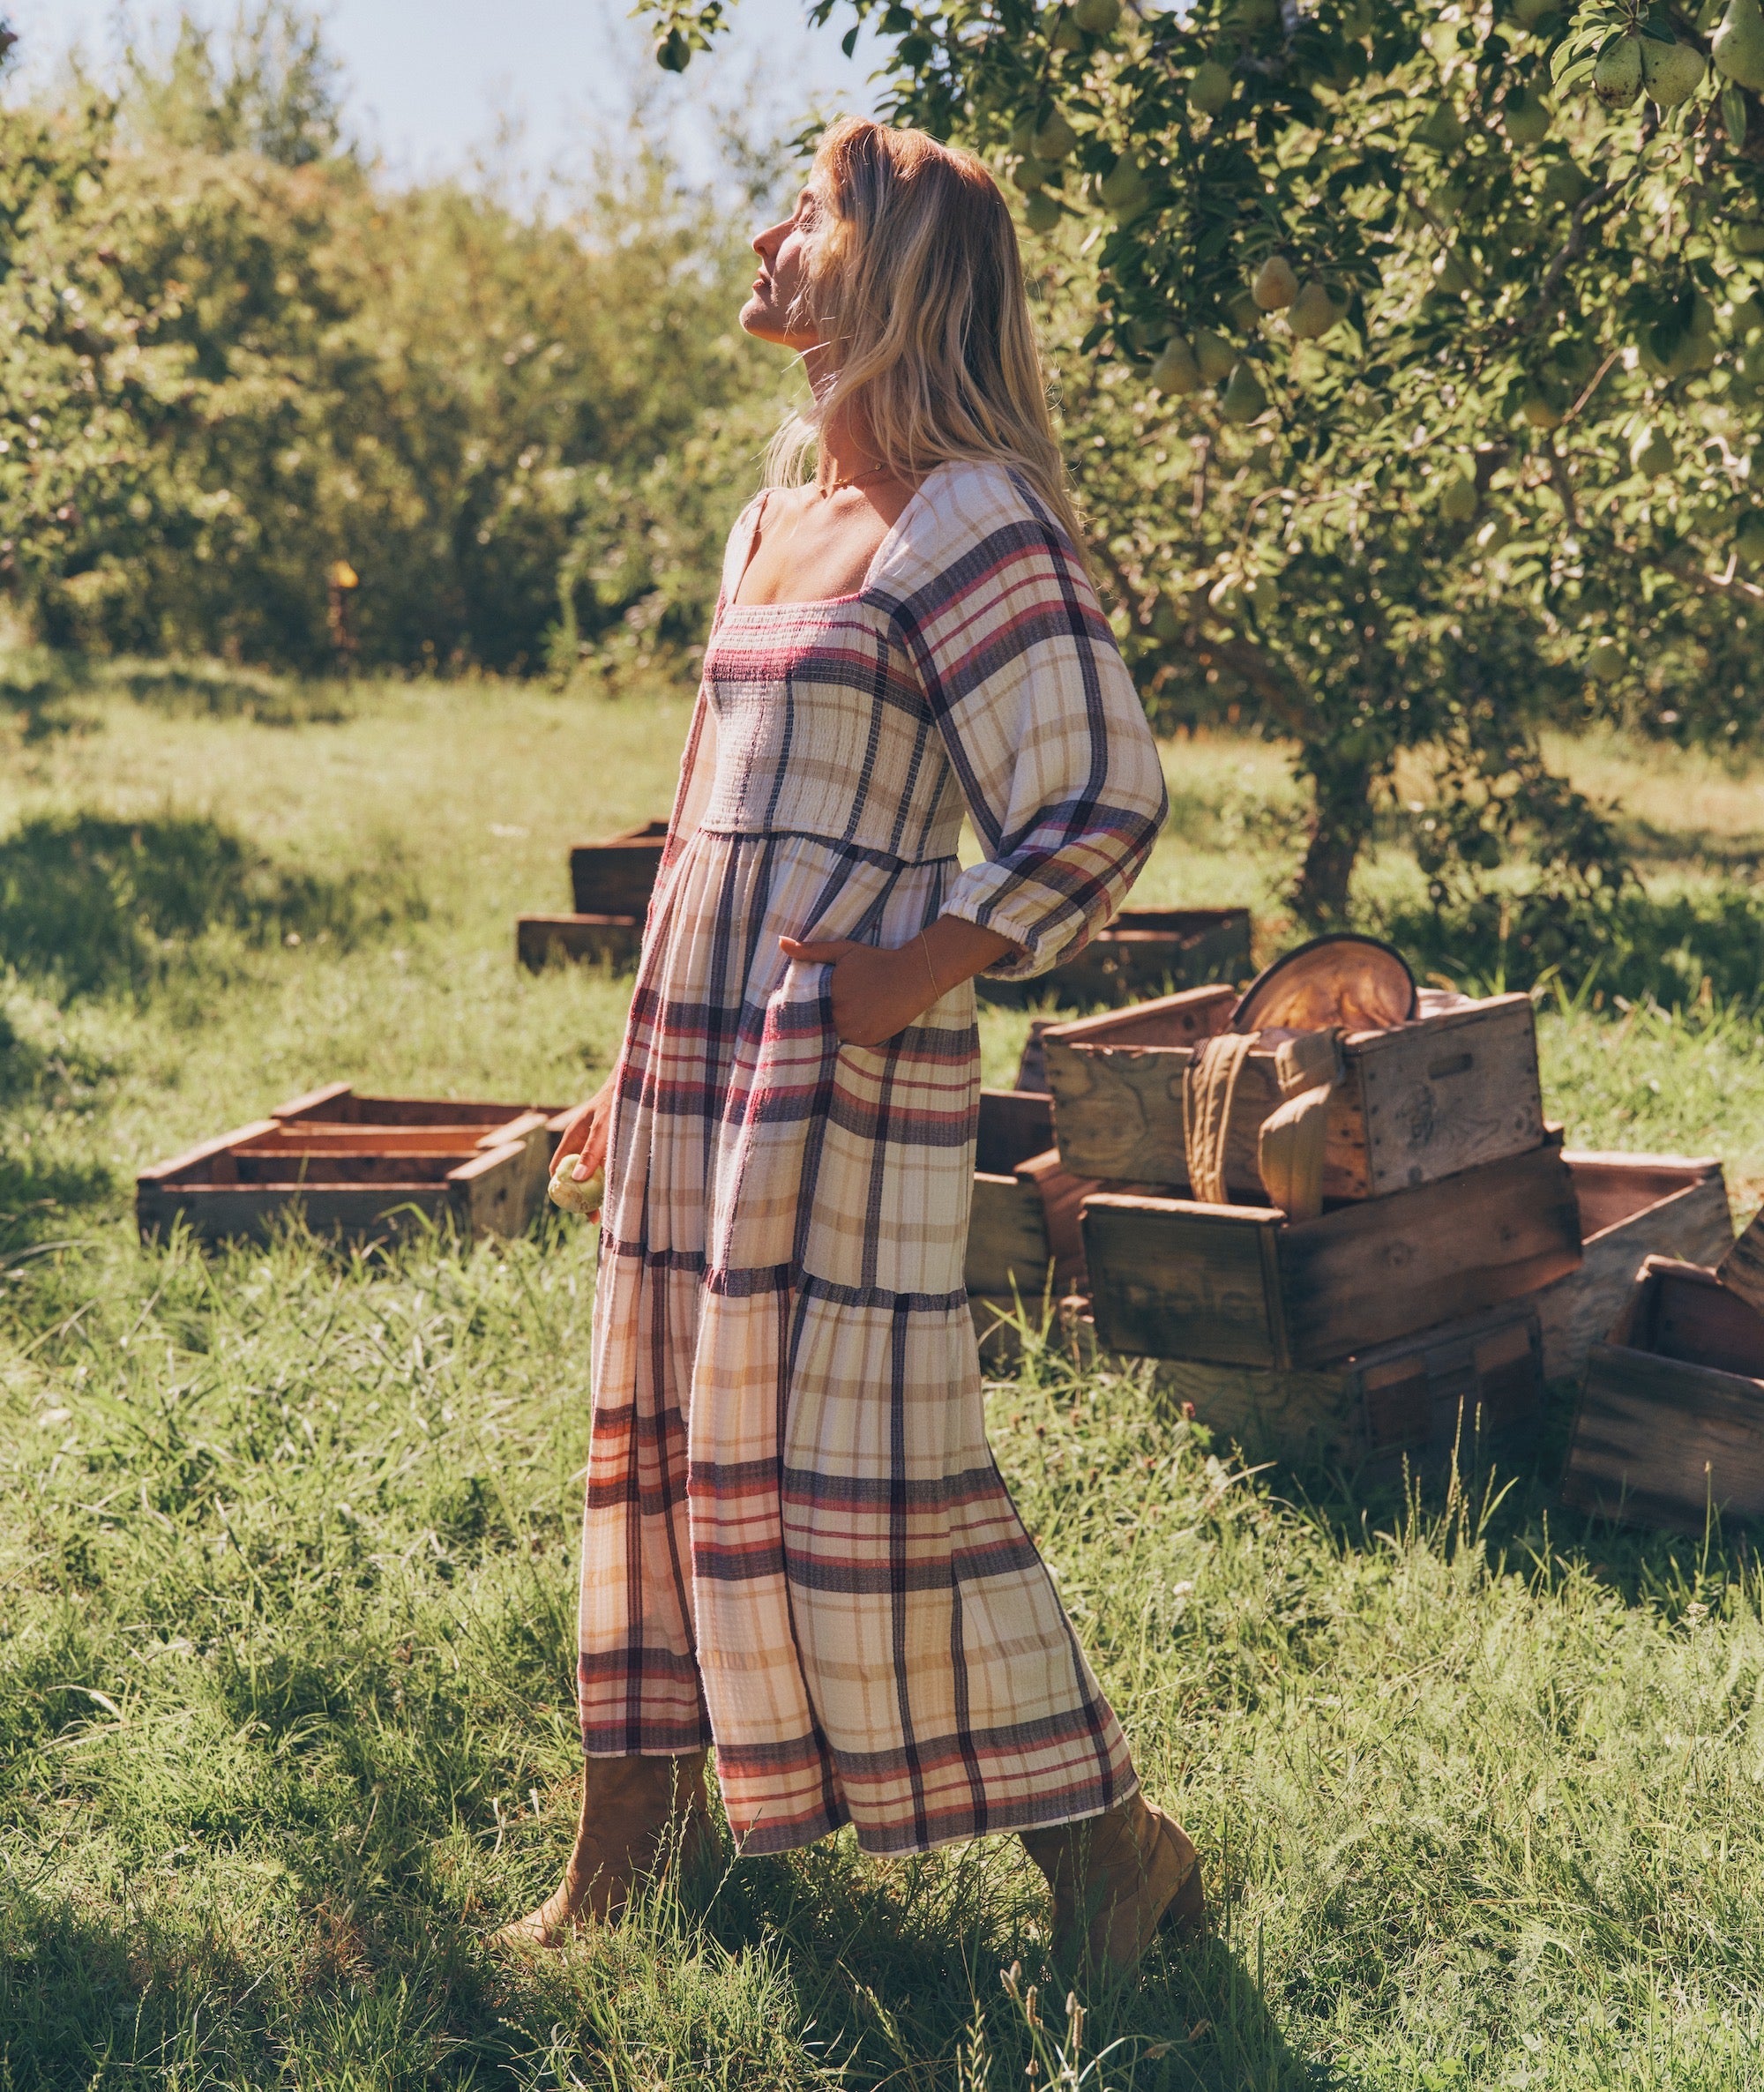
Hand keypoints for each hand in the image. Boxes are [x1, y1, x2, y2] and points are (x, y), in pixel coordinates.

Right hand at [551, 1075, 613, 1214]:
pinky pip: (607, 1169)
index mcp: (572, 1138)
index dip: (560, 1190)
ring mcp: (596, 1145)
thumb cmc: (617, 1101)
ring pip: (591, 1175)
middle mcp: (582, 1143)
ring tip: (610, 1211)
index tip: (573, 1208)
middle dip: (581, 1197)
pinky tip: (622, 1193)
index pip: (557, 1169)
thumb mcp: (604, 1127)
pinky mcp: (611, 1146)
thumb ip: (591, 1151)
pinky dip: (611, 1181)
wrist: (636, 1082)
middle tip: (595, 1217)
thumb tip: (577, 1178)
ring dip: (597, 1192)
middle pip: (574, 1176)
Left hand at [778, 935, 935, 1046]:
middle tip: (825, 1014)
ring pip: (832, 1035)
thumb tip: (781, 942)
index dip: (803, 1008)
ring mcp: (854, 1030)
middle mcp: (839, 1015)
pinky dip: (849, 1036)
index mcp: (829, 993)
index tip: (804, 1007)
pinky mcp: (868, 1040)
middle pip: (817, 1024)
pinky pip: (849, 1043)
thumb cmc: (876, 960)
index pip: (804, 1008)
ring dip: (831, 1030)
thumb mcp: (843, 951)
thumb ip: (811, 950)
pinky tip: (856, 1025)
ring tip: (842, 1019)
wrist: (913, 975)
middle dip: (816, 1021)